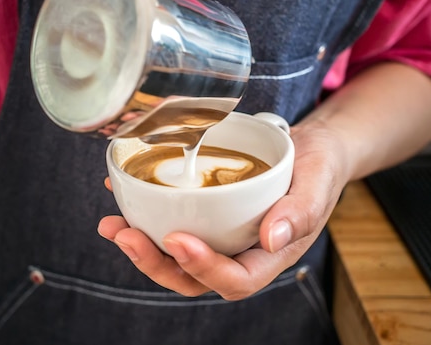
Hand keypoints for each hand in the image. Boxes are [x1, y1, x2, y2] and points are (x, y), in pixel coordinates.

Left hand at [98, 120, 350, 299]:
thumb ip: (300, 211)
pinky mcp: (206, 217)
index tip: (176, 239)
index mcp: (269, 255)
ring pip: (175, 257)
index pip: (235, 279)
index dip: (203, 267)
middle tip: (125, 235)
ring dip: (141, 245)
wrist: (308, 150)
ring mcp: (220, 237)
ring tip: (112, 224)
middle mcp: (239, 253)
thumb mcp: (318, 182)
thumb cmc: (317, 168)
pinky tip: (122, 193)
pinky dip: (144, 214)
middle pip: (192, 277)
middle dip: (155, 263)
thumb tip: (272, 238)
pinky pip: (172, 223)